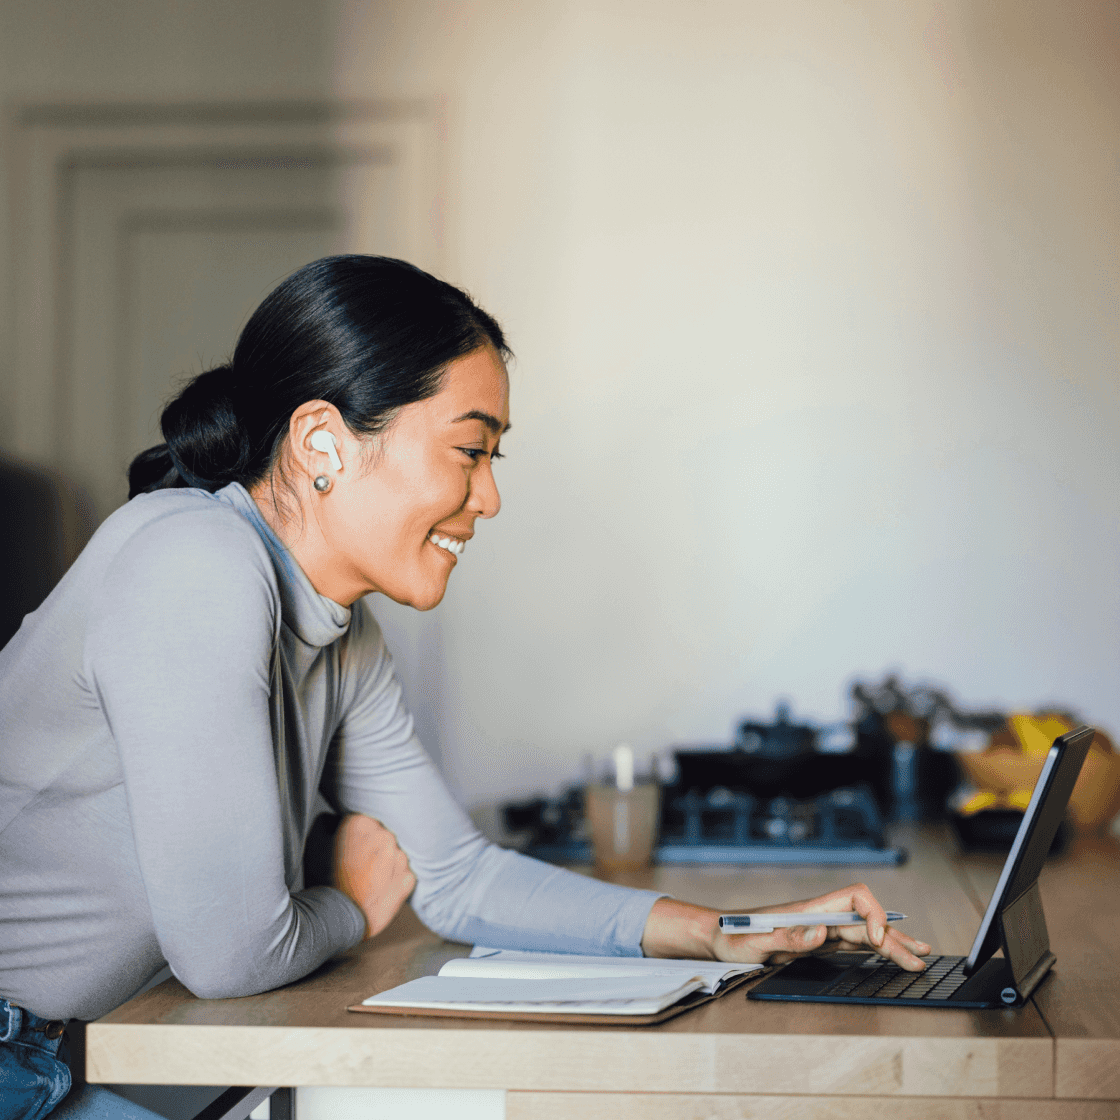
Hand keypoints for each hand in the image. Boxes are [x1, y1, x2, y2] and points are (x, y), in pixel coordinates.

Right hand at [332, 814, 416, 939]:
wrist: (334, 919)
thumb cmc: (322, 880)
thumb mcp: (315, 842)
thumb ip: (330, 822)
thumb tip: (338, 818)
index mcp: (362, 822)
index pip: (365, 822)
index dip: (357, 837)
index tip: (351, 848)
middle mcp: (385, 835)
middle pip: (382, 837)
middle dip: (373, 848)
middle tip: (358, 866)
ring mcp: (399, 858)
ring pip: (394, 855)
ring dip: (385, 864)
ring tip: (367, 880)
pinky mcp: (407, 879)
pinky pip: (403, 874)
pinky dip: (394, 881)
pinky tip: (379, 890)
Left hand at [641, 883, 930, 971]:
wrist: (717, 937)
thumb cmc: (733, 936)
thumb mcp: (755, 942)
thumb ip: (789, 937)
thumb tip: (821, 932)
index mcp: (808, 910)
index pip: (855, 898)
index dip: (873, 916)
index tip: (877, 942)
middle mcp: (819, 916)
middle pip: (866, 920)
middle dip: (895, 938)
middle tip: (919, 959)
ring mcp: (821, 929)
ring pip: (865, 934)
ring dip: (893, 944)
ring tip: (921, 955)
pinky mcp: (817, 944)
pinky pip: (854, 945)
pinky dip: (877, 951)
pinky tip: (891, 955)